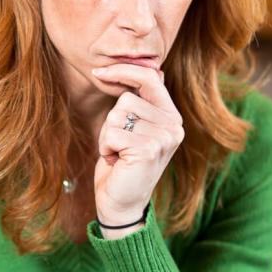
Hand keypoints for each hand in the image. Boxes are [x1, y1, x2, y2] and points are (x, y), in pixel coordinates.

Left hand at [90, 64, 185, 230]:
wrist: (121, 202)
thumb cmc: (123, 163)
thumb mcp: (136, 128)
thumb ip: (145, 101)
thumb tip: (156, 69)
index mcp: (172, 116)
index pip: (150, 78)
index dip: (123, 71)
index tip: (98, 72)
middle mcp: (174, 125)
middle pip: (126, 99)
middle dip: (112, 122)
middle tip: (120, 145)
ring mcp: (164, 137)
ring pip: (116, 115)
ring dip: (108, 136)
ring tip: (119, 153)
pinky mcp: (148, 149)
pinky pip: (112, 133)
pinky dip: (106, 147)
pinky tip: (117, 161)